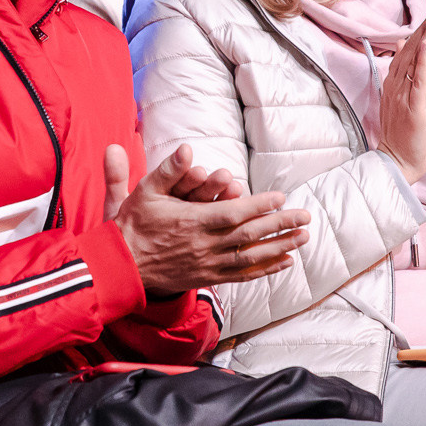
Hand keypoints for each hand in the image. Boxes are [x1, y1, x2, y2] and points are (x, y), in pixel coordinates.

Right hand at [109, 143, 307, 292]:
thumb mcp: (144, 192)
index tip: (281, 197)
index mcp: (192, 222)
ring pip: (251, 257)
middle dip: (280, 225)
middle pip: (250, 236)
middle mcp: (204, 245)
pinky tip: (284, 262)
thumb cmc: (133, 225)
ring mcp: (207, 264)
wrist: (120, 266)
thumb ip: (167, 170)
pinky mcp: (207, 277)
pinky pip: (242, 275)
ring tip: (303, 237)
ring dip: (280, 247)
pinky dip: (265, 269)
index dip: (260, 206)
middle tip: (305, 216)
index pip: (233, 213)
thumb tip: (187, 148)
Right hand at [376, 2, 425, 182]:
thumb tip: (402, 54)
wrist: (395, 163)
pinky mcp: (411, 106)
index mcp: (393, 84)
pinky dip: (421, 59)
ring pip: (414, 57)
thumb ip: (400, 79)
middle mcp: (394, 84)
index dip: (420, 30)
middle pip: (410, 47)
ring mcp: (401, 94)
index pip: (406, 50)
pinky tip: (425, 43)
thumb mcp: (399, 103)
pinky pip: (416, 78)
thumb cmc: (401, 137)